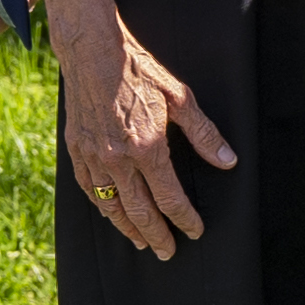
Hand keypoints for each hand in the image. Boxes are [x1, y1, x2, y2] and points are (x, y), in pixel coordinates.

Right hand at [59, 11, 235, 258]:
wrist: (92, 51)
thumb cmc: (139, 71)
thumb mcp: (179, 98)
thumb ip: (204, 135)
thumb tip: (227, 161)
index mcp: (146, 148)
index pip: (170, 198)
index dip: (185, 218)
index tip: (195, 231)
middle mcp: (117, 159)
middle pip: (140, 211)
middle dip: (157, 236)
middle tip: (168, 252)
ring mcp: (93, 157)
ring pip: (111, 206)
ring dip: (129, 229)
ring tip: (142, 243)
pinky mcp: (76, 150)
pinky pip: (90, 190)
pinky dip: (102, 207)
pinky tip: (111, 214)